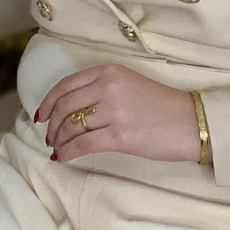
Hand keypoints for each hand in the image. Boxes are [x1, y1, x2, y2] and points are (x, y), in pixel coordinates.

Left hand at [35, 63, 201, 163]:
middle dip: (51, 124)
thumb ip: (101, 88)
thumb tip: (71, 108)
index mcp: (108, 71)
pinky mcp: (119, 135)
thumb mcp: (128, 83)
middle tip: (49, 137)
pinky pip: (83, 144)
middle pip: (65, 106)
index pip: (66, 85)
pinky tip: (63, 158)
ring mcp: (113, 110)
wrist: (188, 121)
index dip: (48, 101)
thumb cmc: (160, 105)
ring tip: (57, 148)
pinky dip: (68, 152)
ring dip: (59, 140)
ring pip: (71, 125)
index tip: (40, 115)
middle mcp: (108, 86)